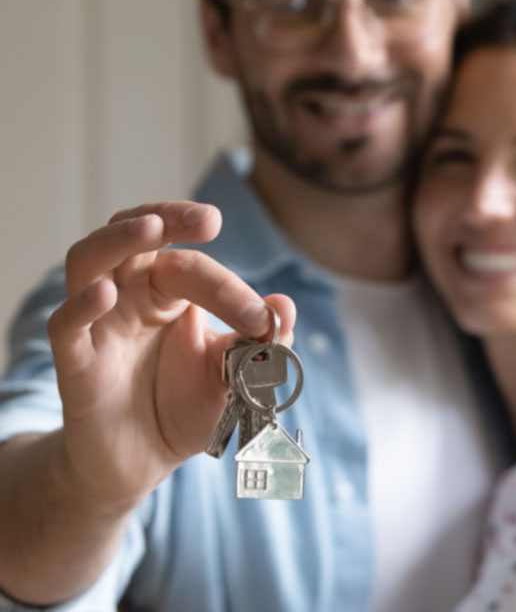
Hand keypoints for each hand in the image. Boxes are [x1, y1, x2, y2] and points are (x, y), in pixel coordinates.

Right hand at [46, 201, 295, 512]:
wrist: (145, 462)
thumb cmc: (187, 406)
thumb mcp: (235, 374)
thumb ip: (260, 343)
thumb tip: (286, 306)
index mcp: (168, 291)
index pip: (191, 263)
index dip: (228, 287)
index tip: (262, 321)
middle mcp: (130, 295)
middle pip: (136, 235)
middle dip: (168, 216)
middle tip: (207, 219)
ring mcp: (98, 323)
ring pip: (89, 260)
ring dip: (118, 240)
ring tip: (151, 228)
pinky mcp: (74, 362)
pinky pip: (65, 324)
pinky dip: (82, 305)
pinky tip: (106, 293)